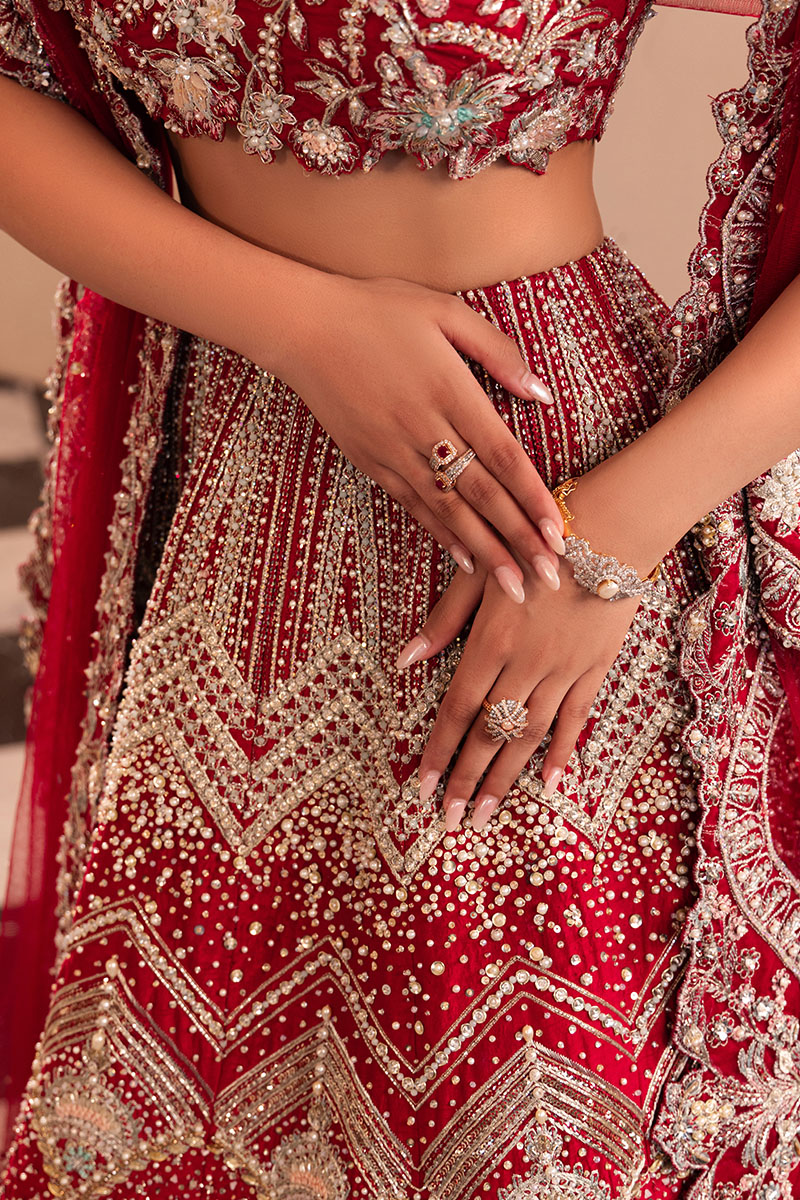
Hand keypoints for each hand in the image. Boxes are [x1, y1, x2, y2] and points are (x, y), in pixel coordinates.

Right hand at [279, 271, 564, 602]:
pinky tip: (466, 560)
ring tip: (513, 588)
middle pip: (481, 495)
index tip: (559, 533)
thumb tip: (541, 392)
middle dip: (517, 540)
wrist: (303, 327)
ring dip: (484, 552)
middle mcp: (425, 428)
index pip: (503, 457)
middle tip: (548, 579)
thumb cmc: (378, 310)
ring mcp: (395, 450)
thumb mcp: (445, 311)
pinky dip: (442, 535)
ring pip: (449, 511)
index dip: (533, 499)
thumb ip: (498, 351)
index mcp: (451, 390)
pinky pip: (414, 506)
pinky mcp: (372, 462)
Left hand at [400, 565, 640, 830]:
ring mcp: (563, 670)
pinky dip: (561, 753)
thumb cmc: (533, 544)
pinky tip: (549, 785)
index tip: (422, 789)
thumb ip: (443, 620)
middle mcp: (524, 664)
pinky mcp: (595, 669)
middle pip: (490, 734)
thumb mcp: (480, 574)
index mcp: (490, 641)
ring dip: (505, 779)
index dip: (438, 752)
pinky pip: (575, 720)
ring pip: (529, 736)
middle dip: (466, 780)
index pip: (456, 710)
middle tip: (449, 822)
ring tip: (485, 815)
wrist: (610, 530)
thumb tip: (404, 659)